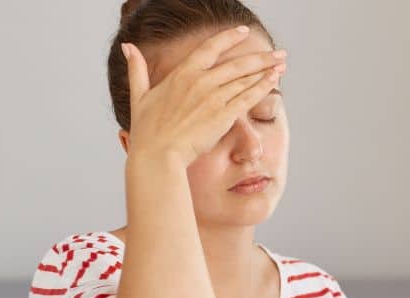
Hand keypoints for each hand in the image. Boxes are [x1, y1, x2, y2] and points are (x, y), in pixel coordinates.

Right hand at [123, 26, 286, 167]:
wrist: (158, 154)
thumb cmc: (147, 130)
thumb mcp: (139, 94)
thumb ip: (137, 69)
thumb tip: (128, 47)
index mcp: (182, 73)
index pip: (210, 47)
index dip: (229, 37)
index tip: (244, 31)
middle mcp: (200, 81)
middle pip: (237, 63)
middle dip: (262, 57)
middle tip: (280, 52)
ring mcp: (213, 97)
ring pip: (245, 79)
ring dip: (267, 70)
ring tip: (282, 64)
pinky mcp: (223, 115)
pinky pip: (248, 97)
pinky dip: (263, 87)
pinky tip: (275, 80)